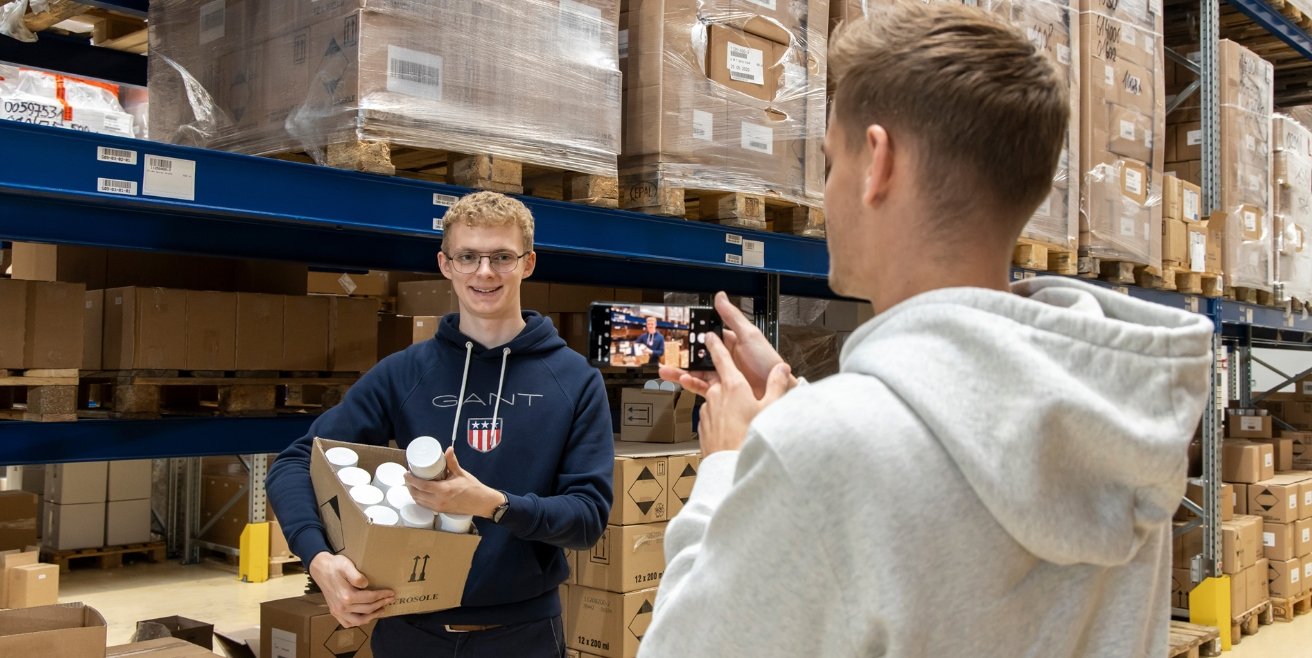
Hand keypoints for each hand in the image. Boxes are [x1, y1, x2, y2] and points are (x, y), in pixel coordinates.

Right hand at [309, 552, 393, 627]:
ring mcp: (337, 611)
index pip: (370, 598)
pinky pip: (347, 623)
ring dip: (372, 616)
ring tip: (381, 609)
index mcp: (346, 596)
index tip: (391, 593)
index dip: (382, 596)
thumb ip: (356, 576)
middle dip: (381, 604)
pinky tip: (365, 616)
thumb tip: (366, 584)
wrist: (320, 569)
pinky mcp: (334, 612)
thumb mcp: (346, 565)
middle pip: (367, 609)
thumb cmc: (335, 565)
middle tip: (390, 599)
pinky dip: (358, 622)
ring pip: (358, 621)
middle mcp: (342, 607)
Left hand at [404, 448, 503, 517]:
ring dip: (413, 493)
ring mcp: (439, 507)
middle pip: (417, 494)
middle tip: (408, 477)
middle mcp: (439, 500)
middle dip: (409, 486)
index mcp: (443, 490)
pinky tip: (419, 493)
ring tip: (411, 484)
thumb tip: (448, 449)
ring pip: (419, 501)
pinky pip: (425, 505)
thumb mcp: (461, 473)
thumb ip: (452, 462)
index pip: (422, 485)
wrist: (482, 503)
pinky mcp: (441, 511)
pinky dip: (419, 499)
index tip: (406, 474)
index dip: (411, 480)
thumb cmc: (473, 488)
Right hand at [659, 292, 795, 397]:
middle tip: (669, 354)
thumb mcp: (750, 335)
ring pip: (697, 372)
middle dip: (683, 355)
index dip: (695, 335)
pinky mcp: (722, 392)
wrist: (778, 392)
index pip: (708, 336)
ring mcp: (723, 376)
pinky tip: (683, 380)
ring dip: (681, 370)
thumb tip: (720, 296)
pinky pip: (703, 387)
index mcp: (731, 343)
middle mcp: (726, 359)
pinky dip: (691, 384)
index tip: (682, 333)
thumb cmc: (768, 363)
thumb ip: (732, 317)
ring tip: (667, 370)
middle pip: (699, 356)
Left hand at [697, 332, 792, 454]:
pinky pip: (711, 415)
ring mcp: (707, 410)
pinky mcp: (703, 425)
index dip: (716, 345)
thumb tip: (783, 369)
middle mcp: (716, 395)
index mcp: (733, 386)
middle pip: (718, 380)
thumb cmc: (750, 438)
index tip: (710, 336)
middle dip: (725, 380)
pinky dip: (719, 417)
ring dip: (724, 402)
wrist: (729, 465)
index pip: (721, 358)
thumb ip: (777, 385)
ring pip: (715, 399)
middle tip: (735, 386)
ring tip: (739, 416)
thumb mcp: (771, 409)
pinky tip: (731, 428)